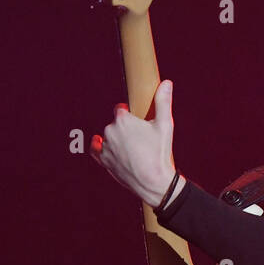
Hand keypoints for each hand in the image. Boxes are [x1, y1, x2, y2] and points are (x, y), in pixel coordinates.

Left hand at [91, 80, 178, 208]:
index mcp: (122, 119)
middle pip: (115, 124)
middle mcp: (109, 130)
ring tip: (133, 150)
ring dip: (117, 140)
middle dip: (125, 129)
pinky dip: (102, 148)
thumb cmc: (160, 152)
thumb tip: (166, 82)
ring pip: (108, 137)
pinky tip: (109, 148)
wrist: (154, 182)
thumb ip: (163, 101)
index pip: (120, 109)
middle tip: (140, 140)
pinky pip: (97, 149)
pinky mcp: (103, 160)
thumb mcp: (165, 125)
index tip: (138, 121)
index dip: (130, 114)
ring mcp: (105, 146)